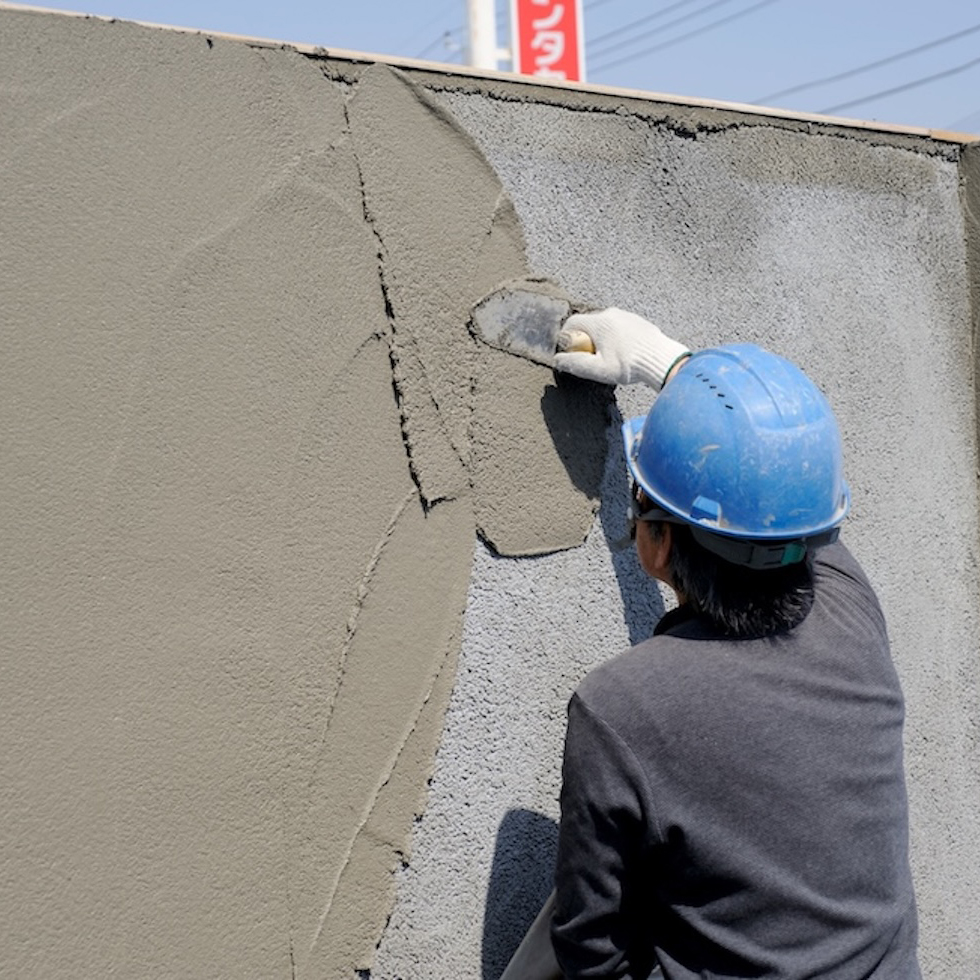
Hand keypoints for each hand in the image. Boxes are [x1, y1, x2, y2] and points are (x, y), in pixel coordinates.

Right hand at [554, 308, 688, 389]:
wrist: (662, 360)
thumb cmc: (630, 365)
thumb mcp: (598, 369)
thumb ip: (575, 364)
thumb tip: (558, 360)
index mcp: (599, 322)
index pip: (572, 324)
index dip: (567, 339)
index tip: (572, 353)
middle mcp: (611, 314)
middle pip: (589, 325)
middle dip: (586, 341)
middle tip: (594, 360)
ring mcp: (627, 316)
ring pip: (605, 326)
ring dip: (602, 340)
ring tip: (612, 359)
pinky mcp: (638, 321)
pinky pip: (620, 327)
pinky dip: (617, 339)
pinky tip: (625, 354)